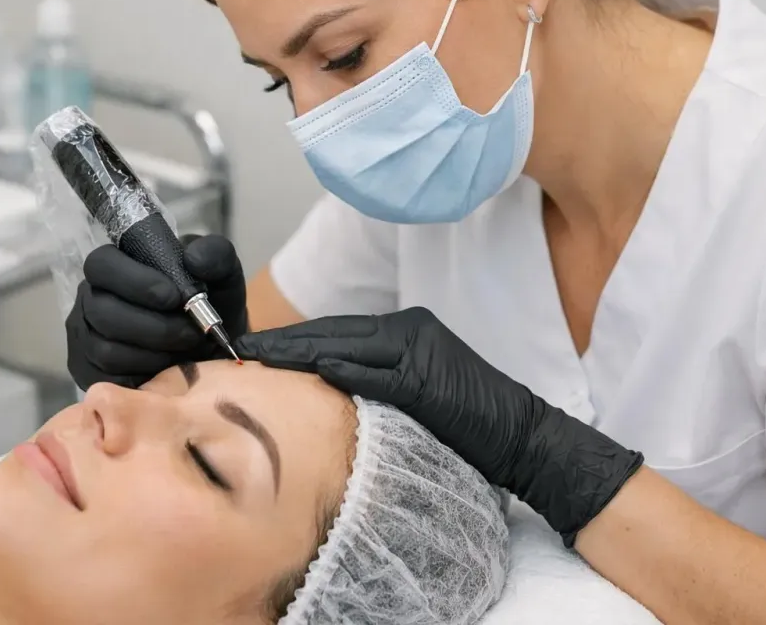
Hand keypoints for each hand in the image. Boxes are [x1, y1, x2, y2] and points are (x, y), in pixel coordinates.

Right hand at [66, 234, 247, 389]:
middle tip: (190, 332)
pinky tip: (170, 368)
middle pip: (102, 312)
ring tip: (185, 349)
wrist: (212, 349)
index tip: (173, 297)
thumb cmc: (209, 305)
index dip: (134, 281)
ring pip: (106, 349)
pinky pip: (110, 378)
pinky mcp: (91, 372)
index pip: (102, 264)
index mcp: (116, 266)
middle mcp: (93, 299)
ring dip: (154, 352)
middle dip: (153, 326)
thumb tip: (193, 259)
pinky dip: (145, 375)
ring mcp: (87, 338)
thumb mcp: (221, 275)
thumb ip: (214, 255)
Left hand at [235, 307, 642, 544]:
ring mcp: (420, 350)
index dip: (295, 337)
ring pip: (347, 345)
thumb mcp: (416, 389)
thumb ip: (374, 377)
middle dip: (285, 340)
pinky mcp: (428, 379)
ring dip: (299, 351)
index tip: (256, 345)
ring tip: (259, 357)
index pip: (338, 329)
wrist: (522, 436)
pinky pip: (378, 373)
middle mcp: (410, 329)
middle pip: (335, 331)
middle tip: (242, 346)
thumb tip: (324, 383)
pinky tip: (313, 370)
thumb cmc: (468, 422)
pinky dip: (345, 371)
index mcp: (406, 328)